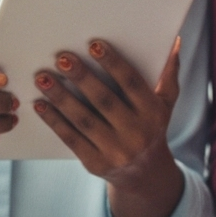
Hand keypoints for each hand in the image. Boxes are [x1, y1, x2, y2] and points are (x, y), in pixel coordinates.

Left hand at [34, 39, 185, 216]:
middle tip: (62, 58)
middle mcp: (136, 133)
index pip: (132, 83)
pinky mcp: (96, 163)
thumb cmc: (152, 127)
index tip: (94, 44)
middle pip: (104, 100)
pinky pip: (71, 139)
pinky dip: (54, 121)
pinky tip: (40, 104)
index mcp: (154, 113)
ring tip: (43, 78)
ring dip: (61, 97)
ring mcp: (115, 151)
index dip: (113, 63)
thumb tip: (175, 41)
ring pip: (83, 120)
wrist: (144, 174)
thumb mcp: (166, 104)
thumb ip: (169, 74)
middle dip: (82, 77)